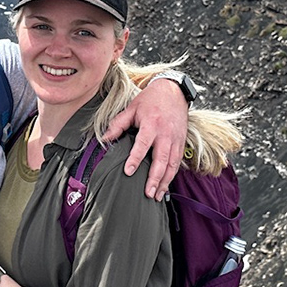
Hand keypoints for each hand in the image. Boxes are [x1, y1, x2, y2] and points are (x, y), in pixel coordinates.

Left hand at [109, 75, 188, 199]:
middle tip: (148, 193)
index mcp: (151, 124)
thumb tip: (105, 139)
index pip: (143, 145)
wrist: (174, 91)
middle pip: (162, 160)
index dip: (135, 159)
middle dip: (155, 178)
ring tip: (157, 195)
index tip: (128, 172)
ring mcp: (176, 139)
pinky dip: (172, 176)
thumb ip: (118, 124)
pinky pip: (178, 163)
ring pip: (172, 165)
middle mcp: (166, 134)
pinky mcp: (181, 142)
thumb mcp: (132, 108)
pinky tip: (166, 186)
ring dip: (165, 182)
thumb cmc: (151, 99)